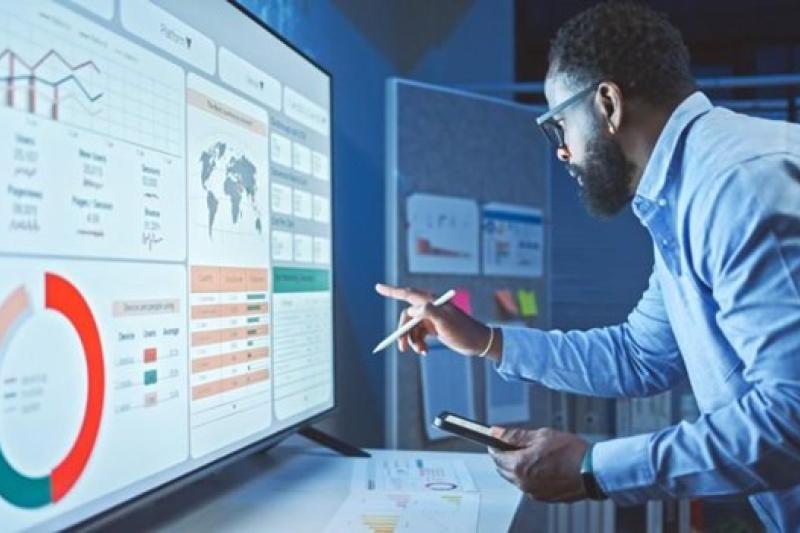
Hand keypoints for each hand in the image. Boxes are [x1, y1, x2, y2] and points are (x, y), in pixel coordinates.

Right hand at [374, 283, 499, 359]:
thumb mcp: (446, 322)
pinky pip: (418, 334)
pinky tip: (424, 352)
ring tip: (421, 352)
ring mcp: (431, 317)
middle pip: (407, 316)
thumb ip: (429, 312)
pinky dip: (419, 343)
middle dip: (403, 332)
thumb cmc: (464, 332)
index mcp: (432, 301)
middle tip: (401, 347)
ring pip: (411, 328)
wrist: (479, 343)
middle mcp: (430, 307)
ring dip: (412, 341)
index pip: (407, 293)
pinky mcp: (433, 327)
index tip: (377, 287)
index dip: (391, 290)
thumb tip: (412, 310)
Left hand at [488, 426, 588, 501]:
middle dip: (505, 456)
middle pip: (503, 469)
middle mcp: (523, 483)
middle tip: (515, 444)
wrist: (593, 471)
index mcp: (519, 466)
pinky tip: (542, 466)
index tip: (498, 439)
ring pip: (516, 478)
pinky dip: (530, 476)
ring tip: (533, 453)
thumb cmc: (570, 452)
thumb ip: (515, 435)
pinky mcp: (544, 497)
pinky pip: (529, 486)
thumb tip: (497, 432)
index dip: (495, 445)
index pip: (495, 456)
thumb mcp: (540, 435)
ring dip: (518, 466)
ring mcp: (533, 492)